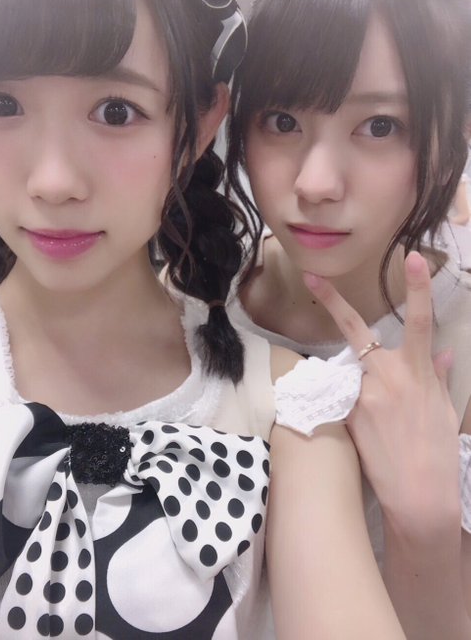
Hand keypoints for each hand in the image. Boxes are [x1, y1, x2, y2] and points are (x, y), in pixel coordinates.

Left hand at [303, 252, 460, 537]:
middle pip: (356, 330)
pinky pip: (342, 395)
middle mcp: (387, 375)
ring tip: (376, 415)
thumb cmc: (437, 452)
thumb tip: (441, 355)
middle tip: (310, 276)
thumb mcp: (443, 409)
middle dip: (332, 301)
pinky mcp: (346, 412)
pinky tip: (367, 430)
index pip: (419, 321)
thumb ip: (437, 377)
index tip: (410, 257)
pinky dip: (349, 402)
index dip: (417, 287)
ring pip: (348, 368)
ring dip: (353, 378)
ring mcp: (363, 393)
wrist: (419, 495)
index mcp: (418, 371)